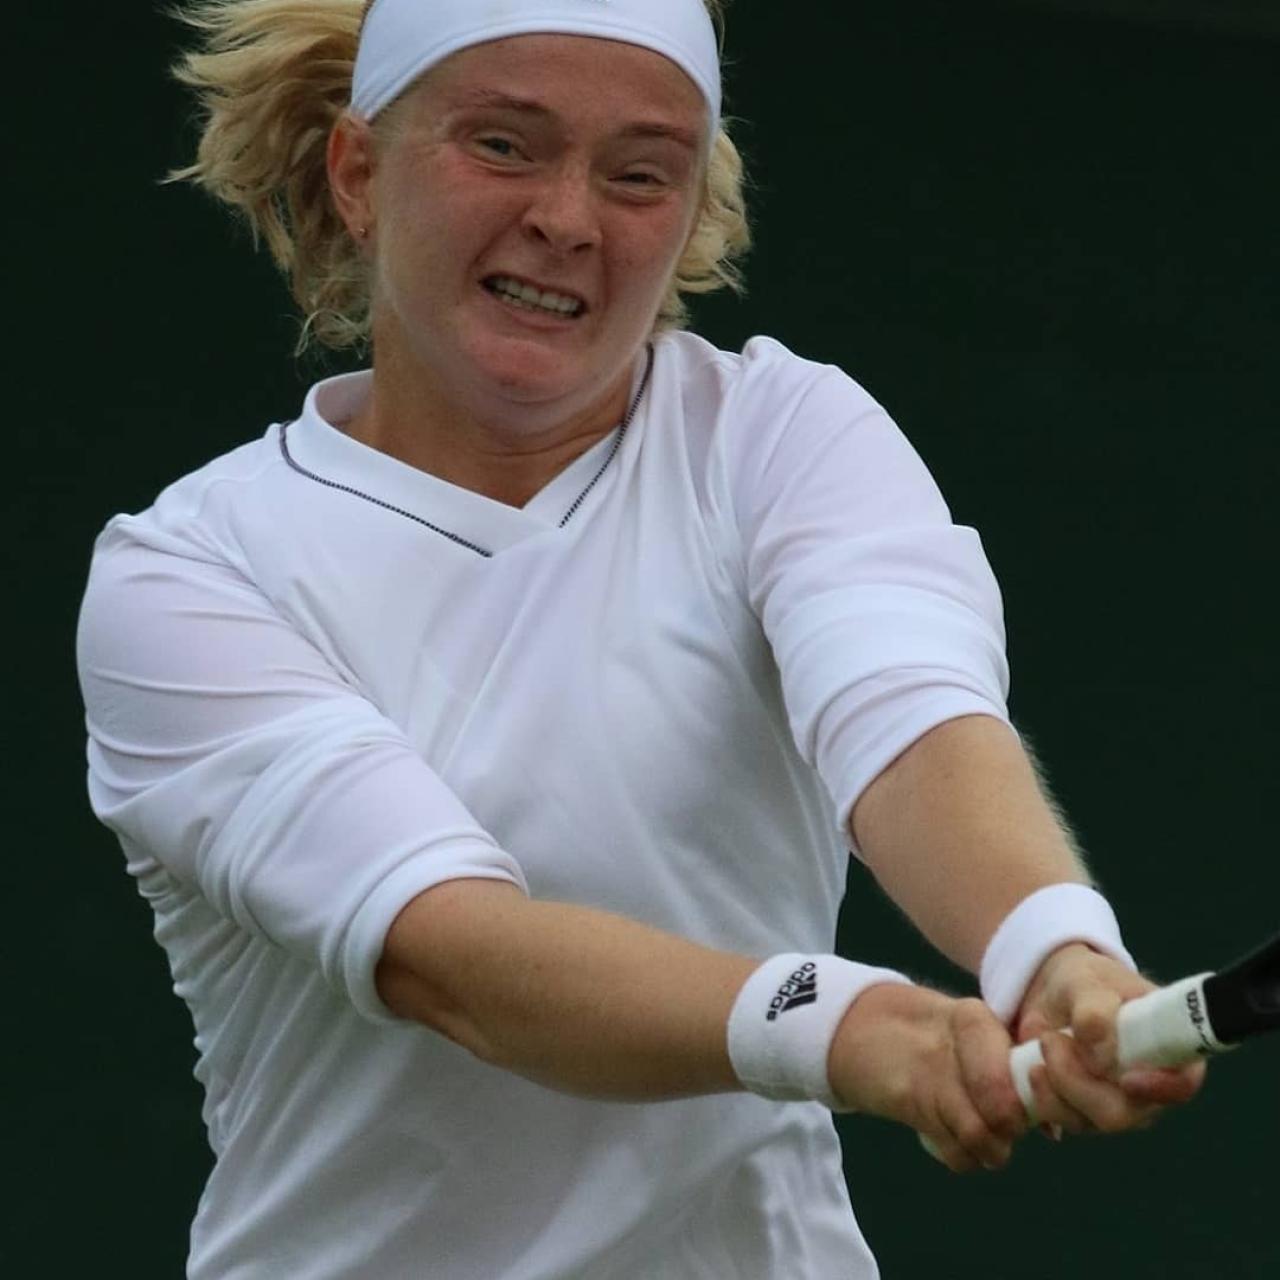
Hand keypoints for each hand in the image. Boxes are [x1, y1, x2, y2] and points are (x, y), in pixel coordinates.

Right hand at [828, 983, 1027, 1172]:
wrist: (855, 1024)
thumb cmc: (923, 1031)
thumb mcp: (963, 1033)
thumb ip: (1004, 1068)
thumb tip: (1052, 1129)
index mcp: (976, 1019)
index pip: (1020, 1074)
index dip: (1031, 1104)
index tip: (1026, 1109)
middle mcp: (955, 1043)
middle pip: (1005, 1109)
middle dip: (1009, 1130)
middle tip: (1003, 1128)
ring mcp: (928, 1072)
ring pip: (981, 1135)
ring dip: (988, 1150)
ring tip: (982, 1140)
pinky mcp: (906, 1100)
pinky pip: (953, 1150)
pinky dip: (961, 1157)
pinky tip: (952, 1139)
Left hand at [1014, 943, 1206, 1136]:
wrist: (1049, 991)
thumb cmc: (1083, 982)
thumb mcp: (1087, 980)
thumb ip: (1095, 1011)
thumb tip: (1100, 1056)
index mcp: (1168, 1050)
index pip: (1182, 1082)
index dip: (1161, 1087)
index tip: (1127, 1079)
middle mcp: (1148, 1088)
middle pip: (1124, 1113)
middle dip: (1077, 1079)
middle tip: (1051, 1039)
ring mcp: (1114, 1105)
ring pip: (1086, 1121)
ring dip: (1053, 1082)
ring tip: (1042, 1040)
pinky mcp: (1079, 1114)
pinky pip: (1057, 1121)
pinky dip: (1037, 1094)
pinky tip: (1030, 1065)